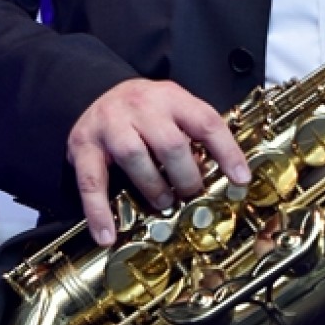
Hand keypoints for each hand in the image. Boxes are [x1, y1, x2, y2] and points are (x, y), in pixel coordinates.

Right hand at [66, 78, 250, 245]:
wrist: (96, 90)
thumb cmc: (144, 108)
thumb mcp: (175, 107)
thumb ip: (195, 133)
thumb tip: (228, 172)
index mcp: (172, 98)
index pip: (206, 121)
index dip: (227, 152)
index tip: (240, 179)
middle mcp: (142, 107)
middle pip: (171, 143)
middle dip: (186, 177)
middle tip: (192, 194)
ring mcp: (111, 125)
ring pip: (134, 157)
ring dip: (154, 188)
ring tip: (164, 204)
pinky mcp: (84, 146)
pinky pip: (91, 181)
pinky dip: (99, 211)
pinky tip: (108, 234)